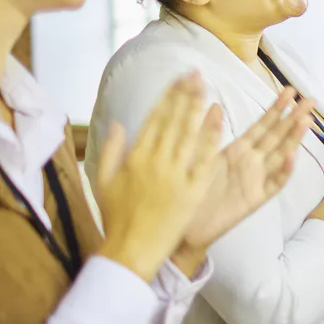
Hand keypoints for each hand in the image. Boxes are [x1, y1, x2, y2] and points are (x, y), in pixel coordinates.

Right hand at [94, 73, 222, 281]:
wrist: (130, 250)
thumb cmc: (117, 218)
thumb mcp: (104, 181)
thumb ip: (111, 149)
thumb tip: (119, 124)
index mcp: (134, 157)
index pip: (154, 119)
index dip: (167, 97)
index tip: (178, 78)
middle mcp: (153, 161)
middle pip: (172, 121)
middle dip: (184, 94)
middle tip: (196, 73)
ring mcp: (173, 175)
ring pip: (187, 134)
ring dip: (197, 107)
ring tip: (206, 86)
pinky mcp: (190, 190)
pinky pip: (204, 159)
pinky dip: (211, 136)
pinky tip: (218, 117)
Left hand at [173, 89, 314, 274]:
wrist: (185, 225)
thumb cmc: (189, 190)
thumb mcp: (197, 156)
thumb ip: (207, 132)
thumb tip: (214, 104)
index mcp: (238, 150)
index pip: (262, 125)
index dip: (276, 108)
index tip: (289, 90)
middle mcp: (251, 162)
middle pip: (277, 136)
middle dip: (294, 118)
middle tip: (310, 100)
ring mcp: (255, 180)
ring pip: (280, 155)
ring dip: (293, 138)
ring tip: (306, 121)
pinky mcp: (255, 199)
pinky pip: (273, 184)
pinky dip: (283, 171)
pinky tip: (292, 157)